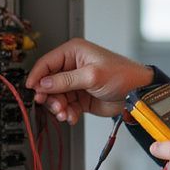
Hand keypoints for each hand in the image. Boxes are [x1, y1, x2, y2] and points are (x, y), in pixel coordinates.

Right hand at [25, 38, 153, 123]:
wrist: (137, 94)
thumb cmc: (123, 75)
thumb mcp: (92, 75)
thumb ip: (66, 80)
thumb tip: (44, 83)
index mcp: (74, 52)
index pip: (47, 63)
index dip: (37, 76)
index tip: (32, 89)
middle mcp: (72, 66)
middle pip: (48, 82)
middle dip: (49, 96)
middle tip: (53, 105)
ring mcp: (76, 83)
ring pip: (56, 97)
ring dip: (58, 107)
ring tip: (64, 113)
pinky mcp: (80, 97)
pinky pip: (66, 106)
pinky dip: (67, 113)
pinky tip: (72, 116)